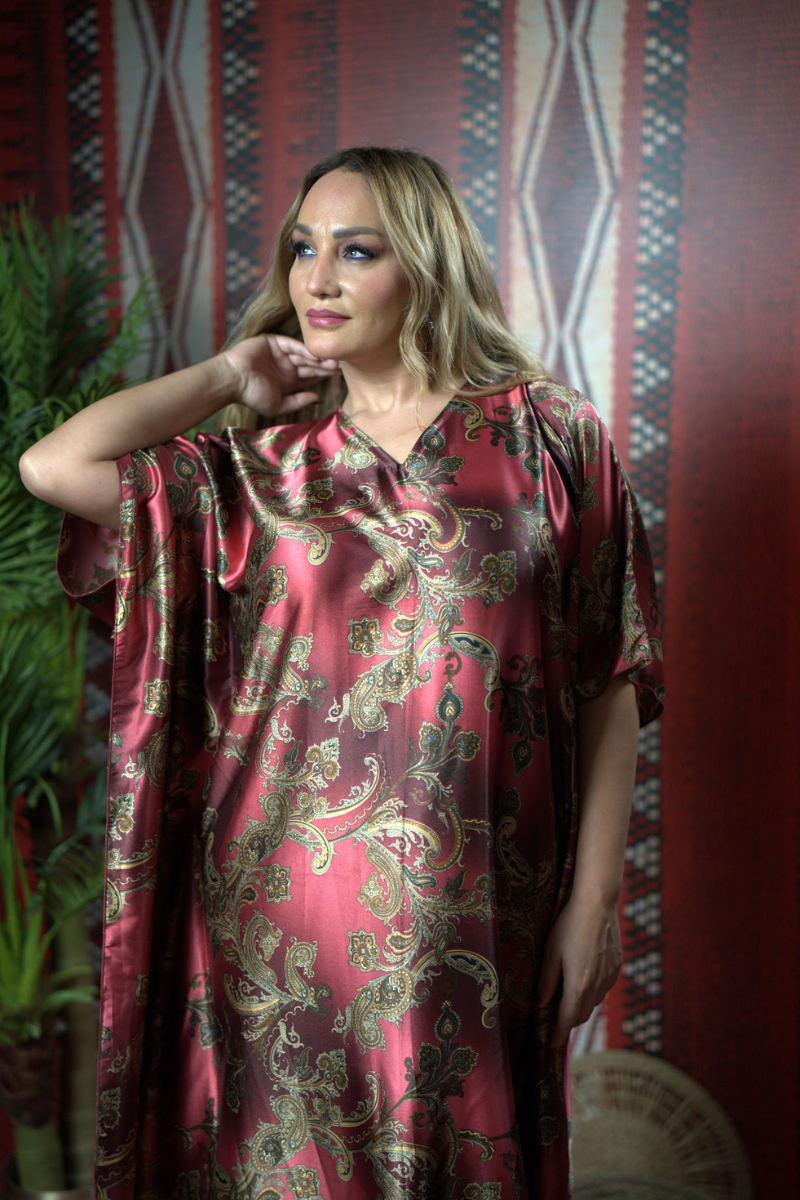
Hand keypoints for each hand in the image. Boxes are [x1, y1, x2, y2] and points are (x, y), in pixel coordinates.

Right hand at [221, 333, 339, 416]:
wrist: (232, 380)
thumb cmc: (252, 396)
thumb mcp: (279, 405)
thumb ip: (299, 401)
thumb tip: (319, 399)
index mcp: (288, 381)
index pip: (310, 376)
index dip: (323, 376)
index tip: (338, 377)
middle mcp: (286, 366)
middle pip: (310, 365)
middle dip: (324, 366)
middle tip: (340, 367)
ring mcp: (280, 353)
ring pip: (303, 355)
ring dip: (317, 358)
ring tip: (331, 362)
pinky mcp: (273, 342)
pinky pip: (291, 345)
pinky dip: (303, 349)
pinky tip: (315, 355)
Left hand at [536, 893, 621, 1047]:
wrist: (597, 905)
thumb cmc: (569, 925)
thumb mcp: (550, 952)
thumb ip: (546, 981)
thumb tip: (539, 1004)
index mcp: (579, 984)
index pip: (568, 1018)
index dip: (559, 1033)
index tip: (552, 1044)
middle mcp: (597, 985)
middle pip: (582, 1015)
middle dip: (568, 1022)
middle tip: (555, 1024)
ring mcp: (610, 977)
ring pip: (594, 1002)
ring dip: (580, 1007)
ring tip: (566, 1003)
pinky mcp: (616, 967)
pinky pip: (603, 988)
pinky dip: (592, 993)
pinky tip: (583, 982)